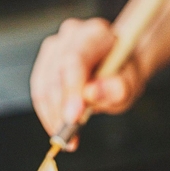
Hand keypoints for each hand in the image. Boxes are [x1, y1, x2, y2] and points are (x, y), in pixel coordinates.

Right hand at [30, 17, 145, 148]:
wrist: (116, 70)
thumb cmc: (123, 74)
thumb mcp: (131, 84)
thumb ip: (117, 87)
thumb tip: (92, 93)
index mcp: (95, 34)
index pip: (76, 59)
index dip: (71, 90)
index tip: (73, 117)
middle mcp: (71, 35)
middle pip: (55, 73)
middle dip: (60, 108)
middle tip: (69, 134)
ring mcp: (54, 48)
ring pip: (42, 85)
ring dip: (51, 115)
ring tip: (66, 137)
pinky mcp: (44, 65)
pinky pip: (38, 93)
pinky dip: (47, 115)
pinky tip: (58, 128)